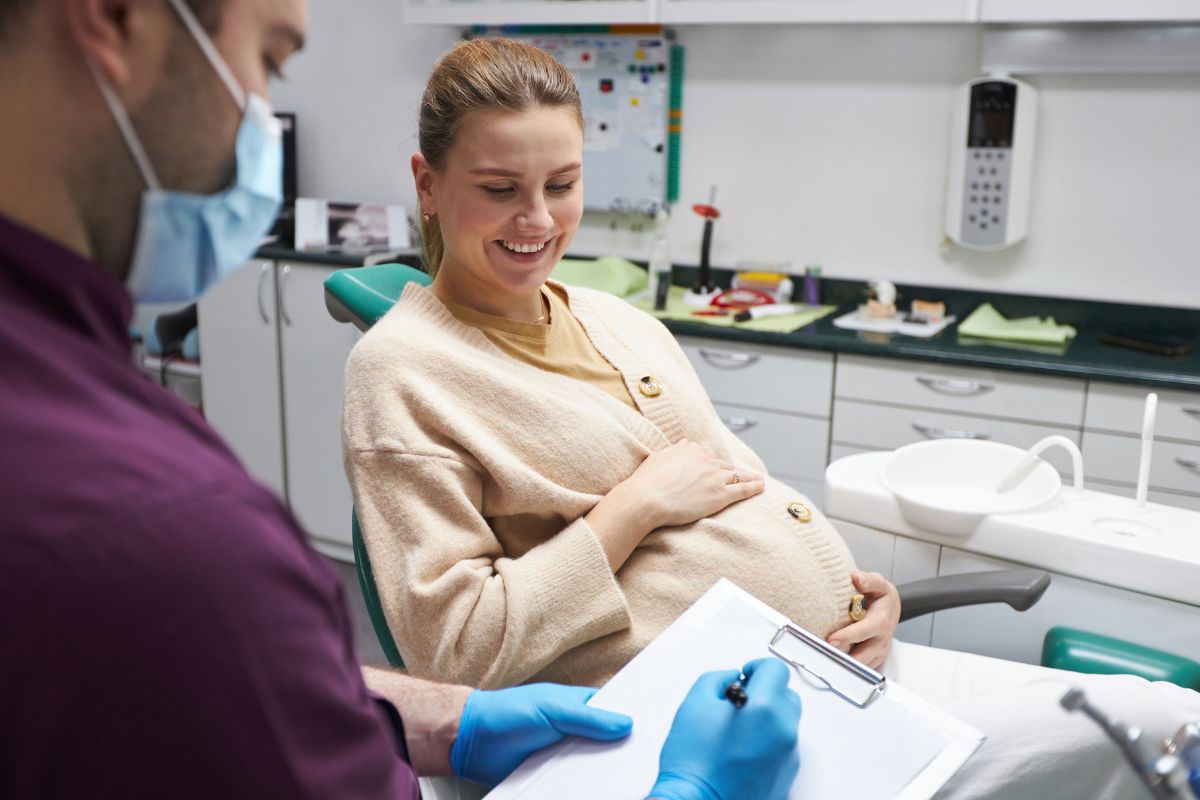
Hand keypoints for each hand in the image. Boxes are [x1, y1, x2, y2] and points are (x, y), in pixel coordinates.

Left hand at [450, 683, 631, 786]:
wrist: (470, 741)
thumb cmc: (509, 712)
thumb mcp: (553, 709)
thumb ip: (588, 717)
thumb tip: (627, 725)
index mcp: (582, 708)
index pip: (618, 716)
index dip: (637, 726)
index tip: (659, 739)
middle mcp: (578, 732)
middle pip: (611, 747)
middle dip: (626, 758)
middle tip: (646, 772)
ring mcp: (566, 757)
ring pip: (595, 770)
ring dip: (607, 778)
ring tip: (631, 789)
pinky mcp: (553, 778)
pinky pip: (575, 787)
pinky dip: (585, 791)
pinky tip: (598, 796)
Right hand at [626, 439, 764, 529]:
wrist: (647, 499)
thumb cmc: (647, 481)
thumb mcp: (657, 457)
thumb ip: (674, 451)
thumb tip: (684, 444)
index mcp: (690, 450)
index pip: (704, 455)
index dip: (708, 464)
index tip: (712, 469)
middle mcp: (705, 460)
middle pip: (723, 465)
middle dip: (732, 470)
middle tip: (742, 473)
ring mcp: (714, 478)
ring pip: (737, 475)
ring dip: (749, 476)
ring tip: (758, 479)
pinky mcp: (720, 495)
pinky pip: (742, 489)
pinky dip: (754, 487)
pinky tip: (761, 486)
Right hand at [649, 658, 800, 799]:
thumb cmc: (693, 761)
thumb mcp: (695, 703)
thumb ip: (717, 678)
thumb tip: (732, 678)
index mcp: (764, 709)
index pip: (776, 670)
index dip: (757, 667)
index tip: (746, 675)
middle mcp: (783, 731)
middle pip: (786, 695)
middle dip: (765, 692)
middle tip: (739, 703)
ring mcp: (788, 756)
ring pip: (785, 722)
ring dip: (767, 718)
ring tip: (737, 731)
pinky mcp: (786, 776)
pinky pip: (783, 747)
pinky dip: (768, 742)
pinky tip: (742, 751)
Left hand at [827, 571, 900, 669]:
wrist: (892, 609)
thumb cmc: (883, 597)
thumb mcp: (879, 583)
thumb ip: (868, 580)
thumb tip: (856, 577)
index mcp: (882, 621)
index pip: (864, 631)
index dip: (848, 636)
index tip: (832, 638)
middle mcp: (881, 640)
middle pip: (862, 655)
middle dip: (843, 656)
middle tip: (823, 652)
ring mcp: (878, 652)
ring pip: (861, 665)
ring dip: (844, 663)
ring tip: (825, 658)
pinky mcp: (874, 659)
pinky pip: (860, 667)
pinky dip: (848, 665)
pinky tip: (834, 659)